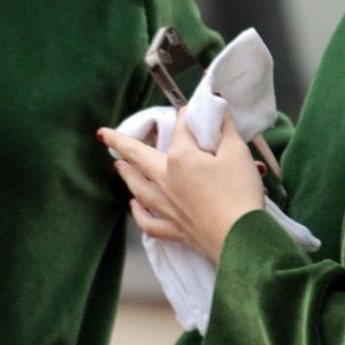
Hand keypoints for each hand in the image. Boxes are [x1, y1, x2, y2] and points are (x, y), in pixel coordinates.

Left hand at [102, 109, 262, 262]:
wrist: (240, 237)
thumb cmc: (239, 192)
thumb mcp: (237, 152)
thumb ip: (224, 128)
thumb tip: (216, 107)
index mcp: (180, 158)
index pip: (180, 129)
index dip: (185, 116)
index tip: (189, 109)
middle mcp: (166, 180)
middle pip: (140, 157)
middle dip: (120, 143)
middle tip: (103, 135)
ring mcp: (166, 206)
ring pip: (138, 187)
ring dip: (127, 174)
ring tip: (118, 165)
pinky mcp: (173, 229)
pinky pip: (148, 221)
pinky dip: (138, 213)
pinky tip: (134, 206)